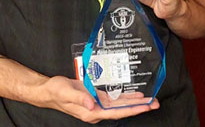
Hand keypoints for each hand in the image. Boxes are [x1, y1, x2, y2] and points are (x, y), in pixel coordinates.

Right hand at [35, 76, 158, 122]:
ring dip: (135, 103)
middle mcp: (97, 110)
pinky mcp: (98, 98)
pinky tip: (136, 95)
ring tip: (150, 100)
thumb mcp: (66, 92)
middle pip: (122, 110)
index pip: (116, 112)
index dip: (131, 110)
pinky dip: (127, 97)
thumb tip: (92, 104)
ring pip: (121, 105)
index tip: (145, 107)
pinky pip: (116, 100)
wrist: (49, 91)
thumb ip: (79, 98)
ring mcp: (98, 105)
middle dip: (139, 107)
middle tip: (155, 103)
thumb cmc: (56, 91)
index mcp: (91, 112)